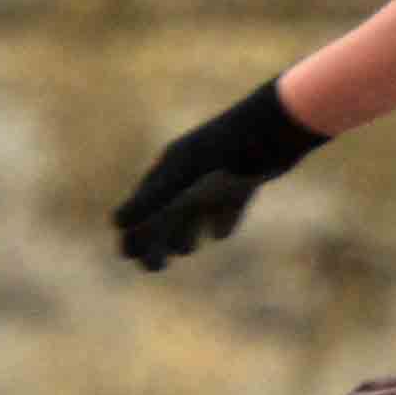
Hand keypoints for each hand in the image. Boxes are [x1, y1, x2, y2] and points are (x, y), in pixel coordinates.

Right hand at [114, 77, 328, 270]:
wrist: (279, 126)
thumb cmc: (228, 151)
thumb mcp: (186, 178)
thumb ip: (153, 201)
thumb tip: (116, 223)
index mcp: (172, 165)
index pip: (143, 203)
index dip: (134, 230)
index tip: (127, 255)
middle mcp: (191, 169)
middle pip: (168, 209)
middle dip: (157, 238)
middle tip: (154, 268)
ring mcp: (219, 173)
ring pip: (196, 208)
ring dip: (187, 228)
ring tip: (186, 249)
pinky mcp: (245, 178)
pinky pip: (228, 203)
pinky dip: (222, 218)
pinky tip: (220, 234)